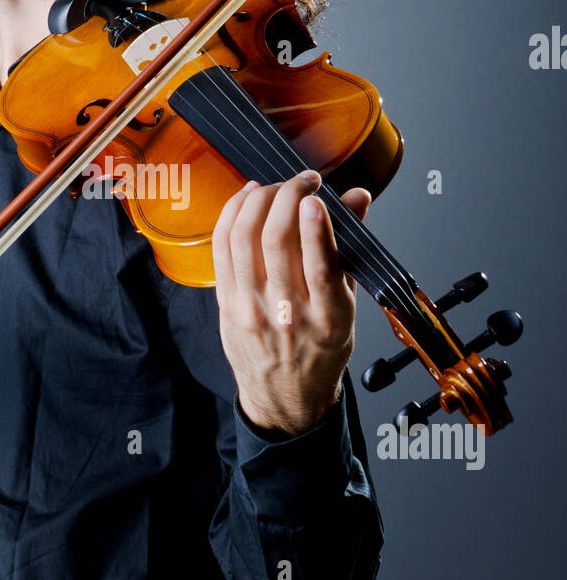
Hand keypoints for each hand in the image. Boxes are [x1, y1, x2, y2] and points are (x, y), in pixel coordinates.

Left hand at [212, 171, 370, 435]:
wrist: (286, 397)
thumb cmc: (321, 350)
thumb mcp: (349, 307)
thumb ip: (351, 248)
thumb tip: (358, 197)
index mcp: (328, 317)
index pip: (321, 267)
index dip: (316, 228)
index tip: (316, 198)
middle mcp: (286, 313)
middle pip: (277, 242)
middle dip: (287, 197)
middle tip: (302, 182)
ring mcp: (251, 309)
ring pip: (244, 239)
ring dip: (259, 200)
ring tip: (275, 187)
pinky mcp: (225, 304)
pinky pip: (221, 248)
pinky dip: (232, 215)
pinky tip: (247, 198)